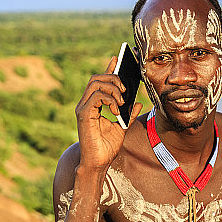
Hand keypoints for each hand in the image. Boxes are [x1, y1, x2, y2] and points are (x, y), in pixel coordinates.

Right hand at [75, 57, 142, 173]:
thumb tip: (137, 103)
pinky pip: (95, 96)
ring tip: (122, 101)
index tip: (118, 58)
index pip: (100, 81)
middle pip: (97, 78)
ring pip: (95, 83)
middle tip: (126, 89)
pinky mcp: (84, 114)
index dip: (109, 68)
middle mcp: (86, 103)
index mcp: (94, 105)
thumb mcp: (122, 128)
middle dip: (113, 78)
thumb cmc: (107, 147)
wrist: (99, 163)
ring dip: (112, 88)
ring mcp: (83, 108)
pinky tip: (116, 109)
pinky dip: (108, 99)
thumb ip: (128, 115)